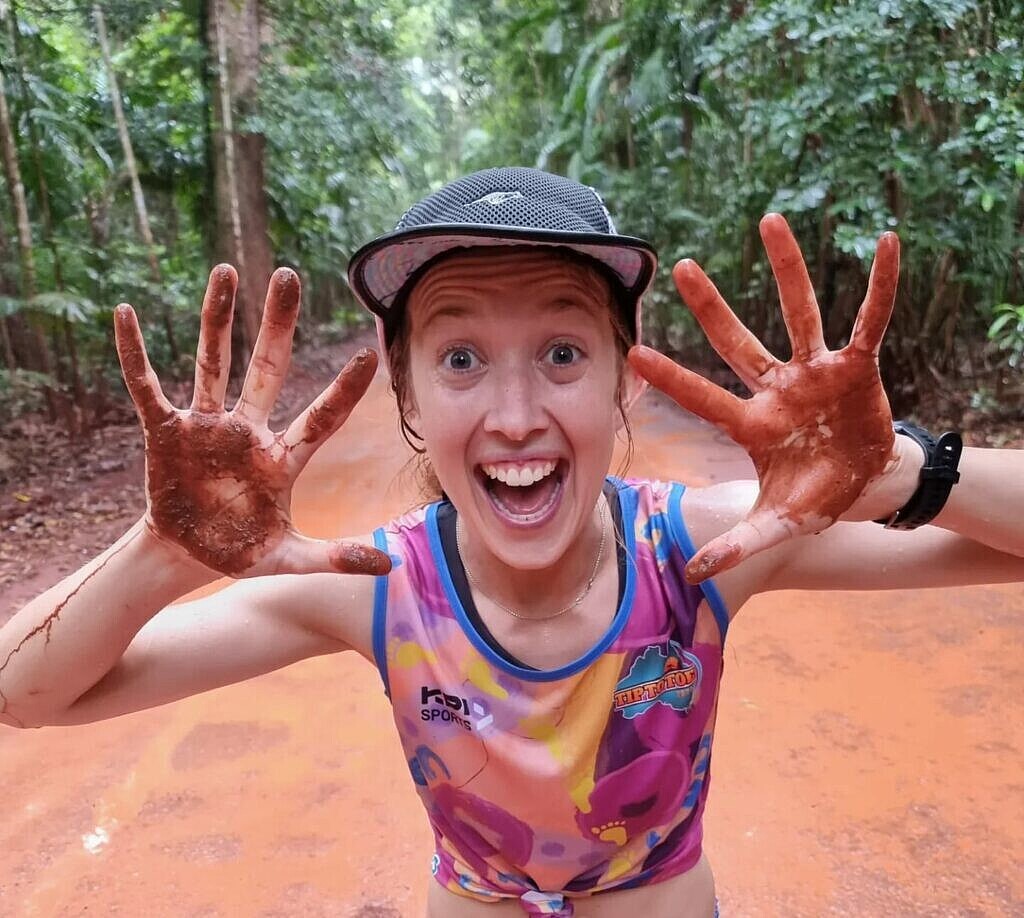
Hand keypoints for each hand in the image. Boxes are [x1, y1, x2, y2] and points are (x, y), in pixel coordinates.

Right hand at [114, 265, 390, 577]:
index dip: (343, 391)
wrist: (186, 557)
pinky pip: (147, 388)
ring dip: (216, 319)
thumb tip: (390, 565)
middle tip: (289, 276)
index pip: (321, 418)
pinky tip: (125, 313)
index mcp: (281, 459)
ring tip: (225, 271)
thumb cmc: (239, 550)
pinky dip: (134, 355)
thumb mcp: (290, 558)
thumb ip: (335, 557)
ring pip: (212, 364)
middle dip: (277, 324)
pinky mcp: (166, 433)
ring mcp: (207, 428)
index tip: (368, 356)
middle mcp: (248, 433)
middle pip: (267, 369)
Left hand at [630, 213, 902, 582]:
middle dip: (711, 307)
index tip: (634, 353)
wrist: (867, 485)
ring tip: (769, 220)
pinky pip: (869, 320)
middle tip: (679, 266)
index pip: (703, 397)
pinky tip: (883, 244)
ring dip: (787, 269)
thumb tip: (690, 573)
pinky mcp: (857, 366)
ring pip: (799, 312)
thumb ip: (738, 543)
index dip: (672, 378)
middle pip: (737, 341)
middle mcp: (777, 389)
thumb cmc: (815, 497)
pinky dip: (879, 287)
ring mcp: (816, 373)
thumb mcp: (777, 524)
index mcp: (752, 423)